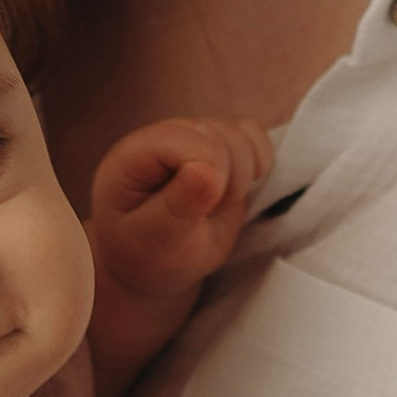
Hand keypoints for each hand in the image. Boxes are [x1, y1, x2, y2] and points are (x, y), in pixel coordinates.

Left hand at [86, 117, 274, 309]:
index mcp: (138, 153)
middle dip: (231, 180)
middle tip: (207, 215)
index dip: (213, 175)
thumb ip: (177, 206)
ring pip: (243, 134)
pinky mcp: (219, 145)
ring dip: (244, 176)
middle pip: (224, 134)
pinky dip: (258, 162)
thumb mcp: (154, 241)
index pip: (194, 141)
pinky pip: (253, 135)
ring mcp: (194, 137)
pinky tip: (237, 191)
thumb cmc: (145, 253)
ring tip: (219, 206)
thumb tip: (207, 171)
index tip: (200, 213)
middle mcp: (167, 135)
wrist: (150, 262)